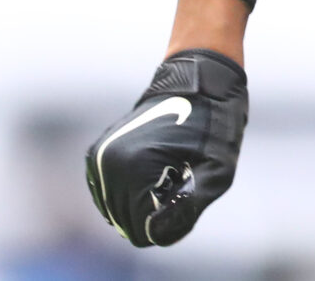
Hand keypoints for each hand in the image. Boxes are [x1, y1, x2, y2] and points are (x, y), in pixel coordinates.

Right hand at [83, 51, 247, 245]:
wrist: (199, 81)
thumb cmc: (215, 124)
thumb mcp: (216, 173)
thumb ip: (187, 210)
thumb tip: (156, 235)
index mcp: (133, 167)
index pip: (141, 230)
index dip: (168, 221)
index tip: (186, 191)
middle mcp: (108, 162)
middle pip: (126, 223)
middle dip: (154, 211)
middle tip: (179, 178)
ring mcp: (99, 157)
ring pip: (115, 211)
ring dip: (142, 201)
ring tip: (168, 170)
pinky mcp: (98, 154)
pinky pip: (109, 195)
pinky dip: (130, 193)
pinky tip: (155, 170)